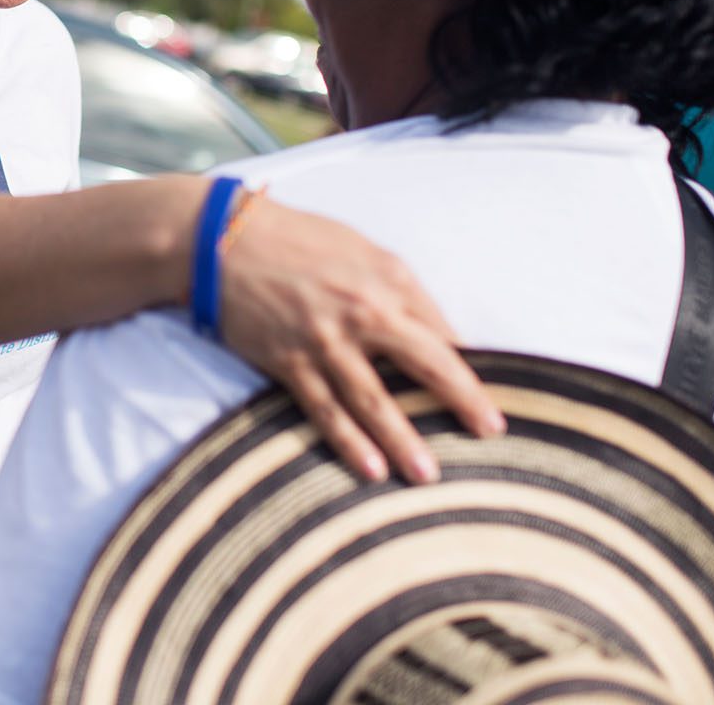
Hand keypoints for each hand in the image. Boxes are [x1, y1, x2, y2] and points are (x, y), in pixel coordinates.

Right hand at [218, 197, 504, 483]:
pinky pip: (326, 410)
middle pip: (427, 366)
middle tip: (490, 433)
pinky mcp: (290, 362)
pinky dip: (349, 442)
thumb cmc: (296, 238)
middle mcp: (364, 312)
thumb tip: (435, 332)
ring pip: (376, 401)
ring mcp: (326, 341)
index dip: (468, 365)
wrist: (222, 240)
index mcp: (389, 279)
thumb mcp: (360, 248)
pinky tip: (371, 469)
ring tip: (428, 475)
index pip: (442, 331)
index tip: (486, 394)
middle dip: (463, 402)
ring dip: (404, 441)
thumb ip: (398, 287)